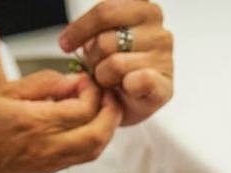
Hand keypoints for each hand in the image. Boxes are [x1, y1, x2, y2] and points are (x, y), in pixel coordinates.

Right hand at [0, 71, 121, 172]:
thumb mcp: (5, 91)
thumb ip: (42, 84)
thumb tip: (72, 80)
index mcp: (36, 124)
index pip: (83, 109)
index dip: (92, 92)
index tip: (85, 80)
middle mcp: (48, 147)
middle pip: (98, 134)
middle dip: (111, 112)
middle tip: (108, 95)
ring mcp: (50, 163)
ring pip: (95, 150)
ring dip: (106, 128)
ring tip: (102, 109)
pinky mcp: (49, 170)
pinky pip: (82, 158)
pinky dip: (94, 140)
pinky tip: (87, 124)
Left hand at [60, 0, 173, 125]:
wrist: (127, 105)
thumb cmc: (113, 70)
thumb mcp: (101, 38)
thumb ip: (95, 28)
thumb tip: (73, 38)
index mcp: (143, 9)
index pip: (106, 11)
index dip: (81, 28)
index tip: (66, 44)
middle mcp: (158, 30)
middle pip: (106, 40)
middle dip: (92, 57)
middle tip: (93, 68)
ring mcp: (165, 57)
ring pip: (115, 63)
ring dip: (104, 76)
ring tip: (108, 80)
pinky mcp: (165, 85)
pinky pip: (138, 80)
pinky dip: (126, 87)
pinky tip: (125, 89)